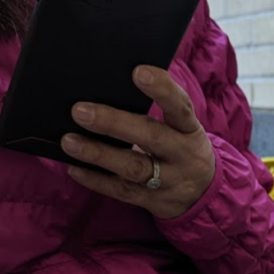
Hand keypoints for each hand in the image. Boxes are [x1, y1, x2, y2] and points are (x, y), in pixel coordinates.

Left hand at [60, 66, 214, 219]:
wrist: (203, 195)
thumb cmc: (180, 147)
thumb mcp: (182, 129)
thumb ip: (159, 111)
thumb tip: (109, 87)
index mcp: (189, 130)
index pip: (180, 107)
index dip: (162, 89)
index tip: (138, 72)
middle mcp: (182, 156)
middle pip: (151, 138)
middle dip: (114, 123)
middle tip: (80, 111)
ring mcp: (169, 181)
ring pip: (134, 168)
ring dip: (100, 154)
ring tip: (70, 141)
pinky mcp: (153, 201)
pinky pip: (122, 191)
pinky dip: (96, 180)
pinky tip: (74, 168)